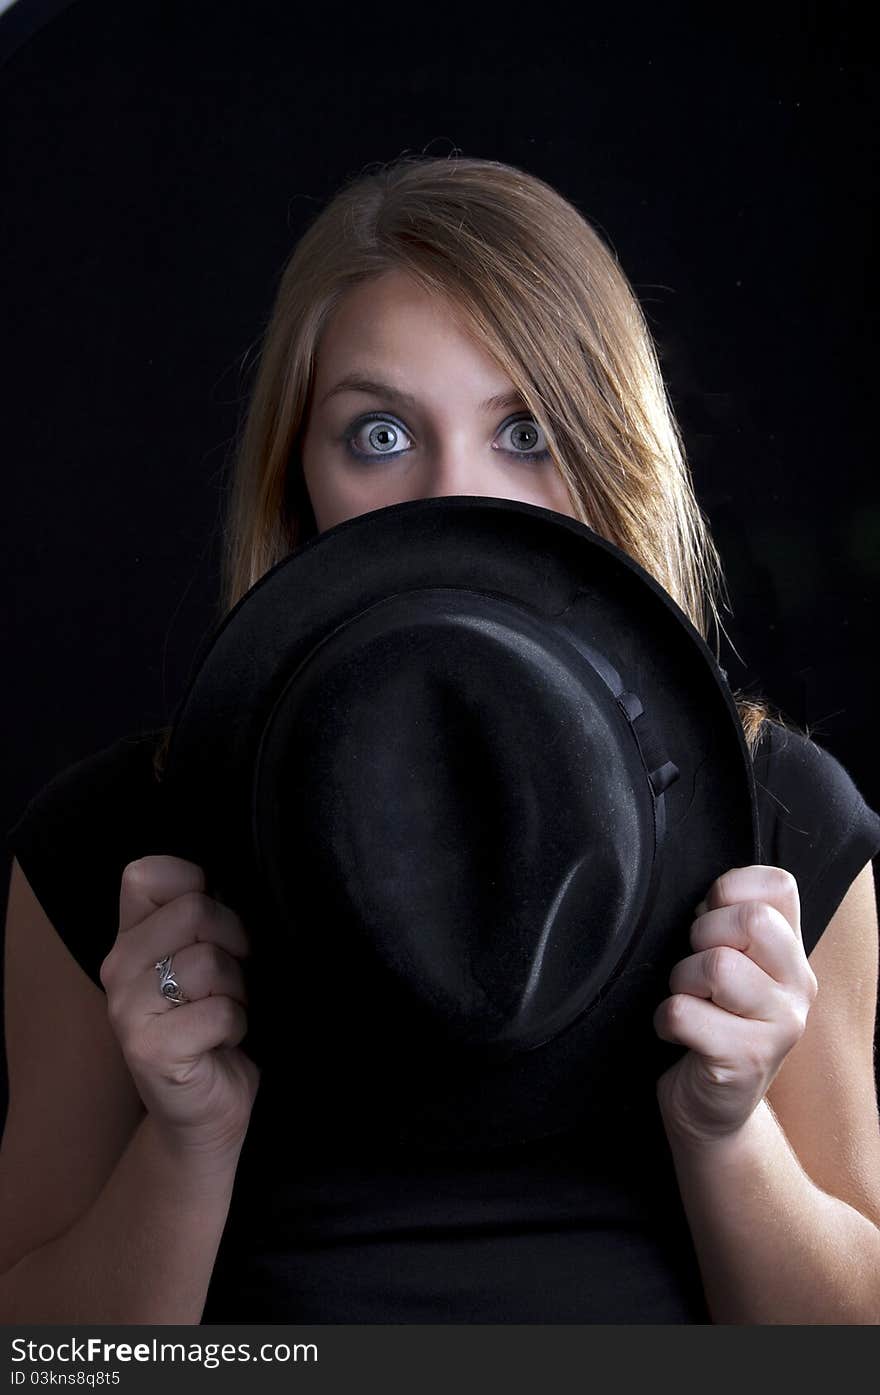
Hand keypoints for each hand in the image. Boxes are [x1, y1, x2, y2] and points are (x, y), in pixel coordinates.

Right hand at [100, 856, 260, 1163]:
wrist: (203, 1113)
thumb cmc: (213, 1026)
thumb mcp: (203, 960)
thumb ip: (200, 919)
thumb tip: (227, 882)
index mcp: (130, 938)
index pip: (145, 874)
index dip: (194, 885)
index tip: (210, 925)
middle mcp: (118, 968)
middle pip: (193, 910)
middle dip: (233, 942)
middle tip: (229, 980)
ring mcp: (127, 1010)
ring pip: (209, 961)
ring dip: (237, 990)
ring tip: (224, 1012)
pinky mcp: (148, 1049)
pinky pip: (220, 1012)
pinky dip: (236, 1026)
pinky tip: (221, 1042)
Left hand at [652, 865, 817, 1145]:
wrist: (714, 1110)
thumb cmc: (712, 1024)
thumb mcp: (730, 968)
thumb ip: (727, 925)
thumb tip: (705, 896)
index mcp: (791, 952)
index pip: (779, 885)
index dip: (730, 888)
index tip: (710, 919)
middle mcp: (797, 985)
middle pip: (751, 920)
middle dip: (703, 934)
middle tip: (695, 969)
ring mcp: (779, 1026)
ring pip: (717, 965)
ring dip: (682, 980)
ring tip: (688, 1001)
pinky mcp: (747, 1060)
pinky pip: (685, 1012)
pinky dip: (666, 1020)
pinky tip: (676, 1034)